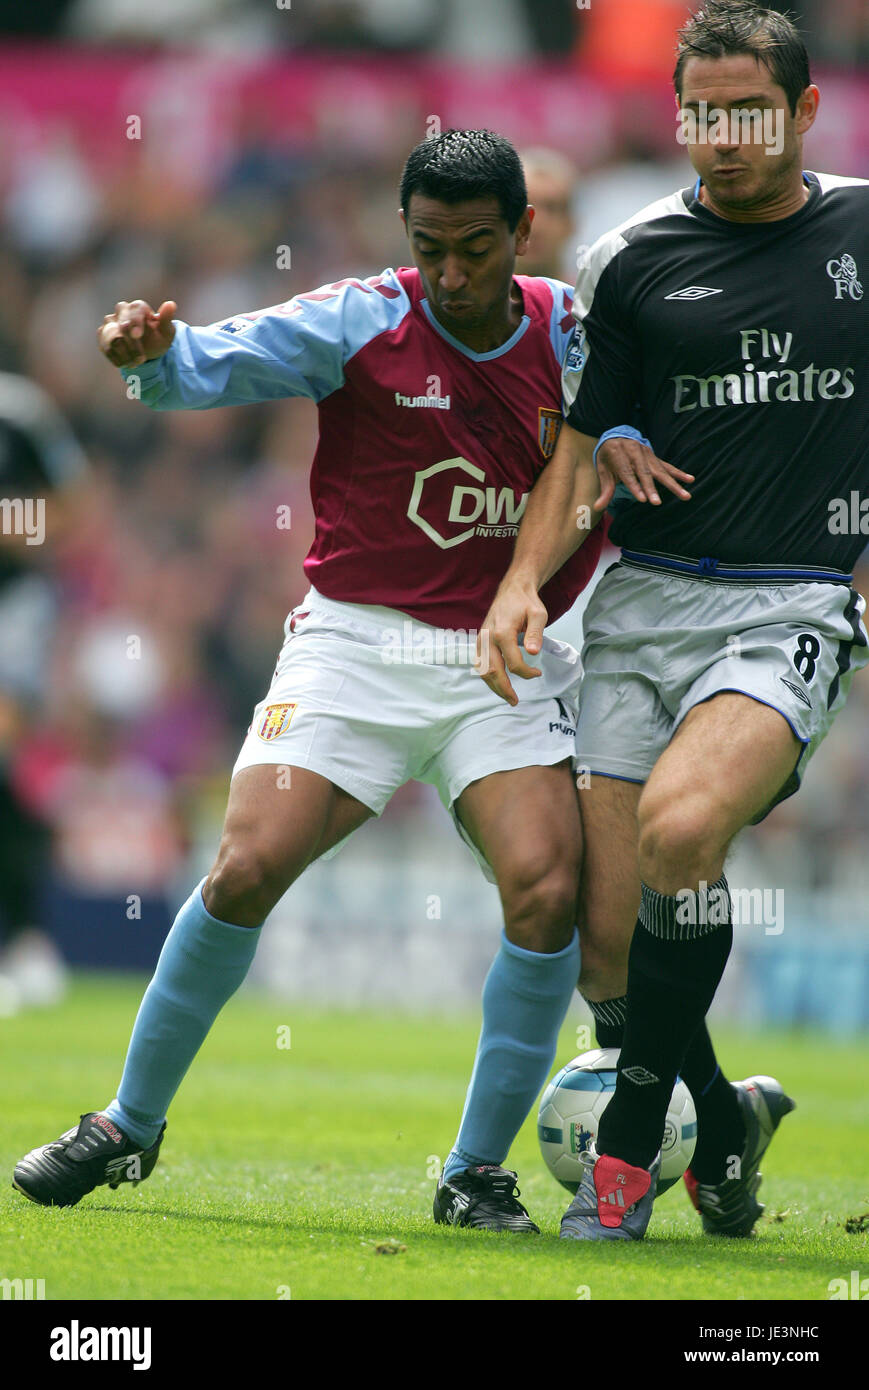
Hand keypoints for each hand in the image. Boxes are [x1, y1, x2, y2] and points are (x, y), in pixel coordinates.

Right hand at [98, 299, 176, 367]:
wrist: (148, 351)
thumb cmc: (158, 338)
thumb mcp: (166, 332)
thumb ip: (166, 319)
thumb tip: (171, 304)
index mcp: (138, 307)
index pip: (134, 312)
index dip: (135, 323)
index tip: (137, 336)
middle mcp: (122, 311)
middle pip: (122, 325)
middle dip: (132, 345)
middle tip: (140, 360)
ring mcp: (110, 322)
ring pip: (111, 337)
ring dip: (124, 354)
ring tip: (134, 364)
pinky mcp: (102, 335)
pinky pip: (104, 346)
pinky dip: (114, 357)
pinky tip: (124, 365)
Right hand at [476, 577, 547, 705]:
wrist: (512, 590)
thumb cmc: (526, 602)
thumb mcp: (538, 614)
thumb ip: (536, 633)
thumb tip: (533, 652)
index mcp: (502, 632)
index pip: (513, 663)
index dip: (526, 673)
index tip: (537, 674)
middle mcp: (488, 637)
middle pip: (493, 671)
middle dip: (504, 689)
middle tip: (515, 701)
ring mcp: (481, 639)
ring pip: (483, 670)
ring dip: (493, 686)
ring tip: (506, 697)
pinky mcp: (480, 640)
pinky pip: (480, 663)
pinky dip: (487, 676)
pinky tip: (497, 683)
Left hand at [594, 437, 693, 509]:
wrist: (617, 435)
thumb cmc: (608, 457)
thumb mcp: (603, 470)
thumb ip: (604, 489)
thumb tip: (597, 508)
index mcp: (618, 453)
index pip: (627, 472)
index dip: (634, 486)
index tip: (642, 499)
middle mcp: (634, 451)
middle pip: (644, 473)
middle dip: (651, 488)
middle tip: (657, 502)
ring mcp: (647, 453)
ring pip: (660, 471)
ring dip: (673, 484)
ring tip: (684, 495)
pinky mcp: (655, 457)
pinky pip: (668, 466)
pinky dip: (679, 473)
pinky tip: (690, 479)